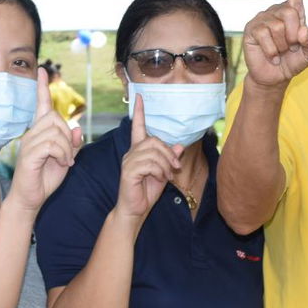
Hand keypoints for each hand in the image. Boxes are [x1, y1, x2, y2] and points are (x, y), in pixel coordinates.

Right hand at [9, 73, 82, 211]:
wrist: (30, 199)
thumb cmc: (45, 179)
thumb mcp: (65, 160)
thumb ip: (72, 145)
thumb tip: (77, 128)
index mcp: (40, 133)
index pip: (41, 105)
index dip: (42, 88)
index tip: (42, 70)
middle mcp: (31, 134)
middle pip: (56, 118)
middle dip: (68, 136)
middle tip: (68, 156)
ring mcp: (29, 143)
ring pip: (57, 131)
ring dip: (67, 149)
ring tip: (65, 162)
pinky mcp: (29, 155)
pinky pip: (53, 145)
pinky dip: (63, 155)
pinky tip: (62, 165)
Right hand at [115, 94, 180, 220]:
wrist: (135, 210)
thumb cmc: (147, 191)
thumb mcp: (163, 173)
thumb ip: (170, 159)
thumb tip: (179, 145)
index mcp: (138, 150)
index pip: (137, 126)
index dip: (139, 112)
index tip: (139, 96)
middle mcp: (131, 153)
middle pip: (154, 141)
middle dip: (169, 153)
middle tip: (175, 167)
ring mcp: (129, 161)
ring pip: (153, 152)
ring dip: (166, 165)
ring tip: (167, 176)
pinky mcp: (129, 171)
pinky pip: (149, 164)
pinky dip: (159, 171)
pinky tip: (160, 179)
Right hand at [241, 0, 307, 88]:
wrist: (276, 77)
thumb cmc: (294, 61)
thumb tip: (302, 32)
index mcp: (293, 11)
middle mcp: (277, 11)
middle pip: (290, 13)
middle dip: (293, 35)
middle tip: (290, 46)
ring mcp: (262, 19)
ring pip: (278, 28)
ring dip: (282, 46)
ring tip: (279, 51)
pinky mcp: (251, 29)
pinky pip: (266, 37)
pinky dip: (272, 51)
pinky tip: (271, 56)